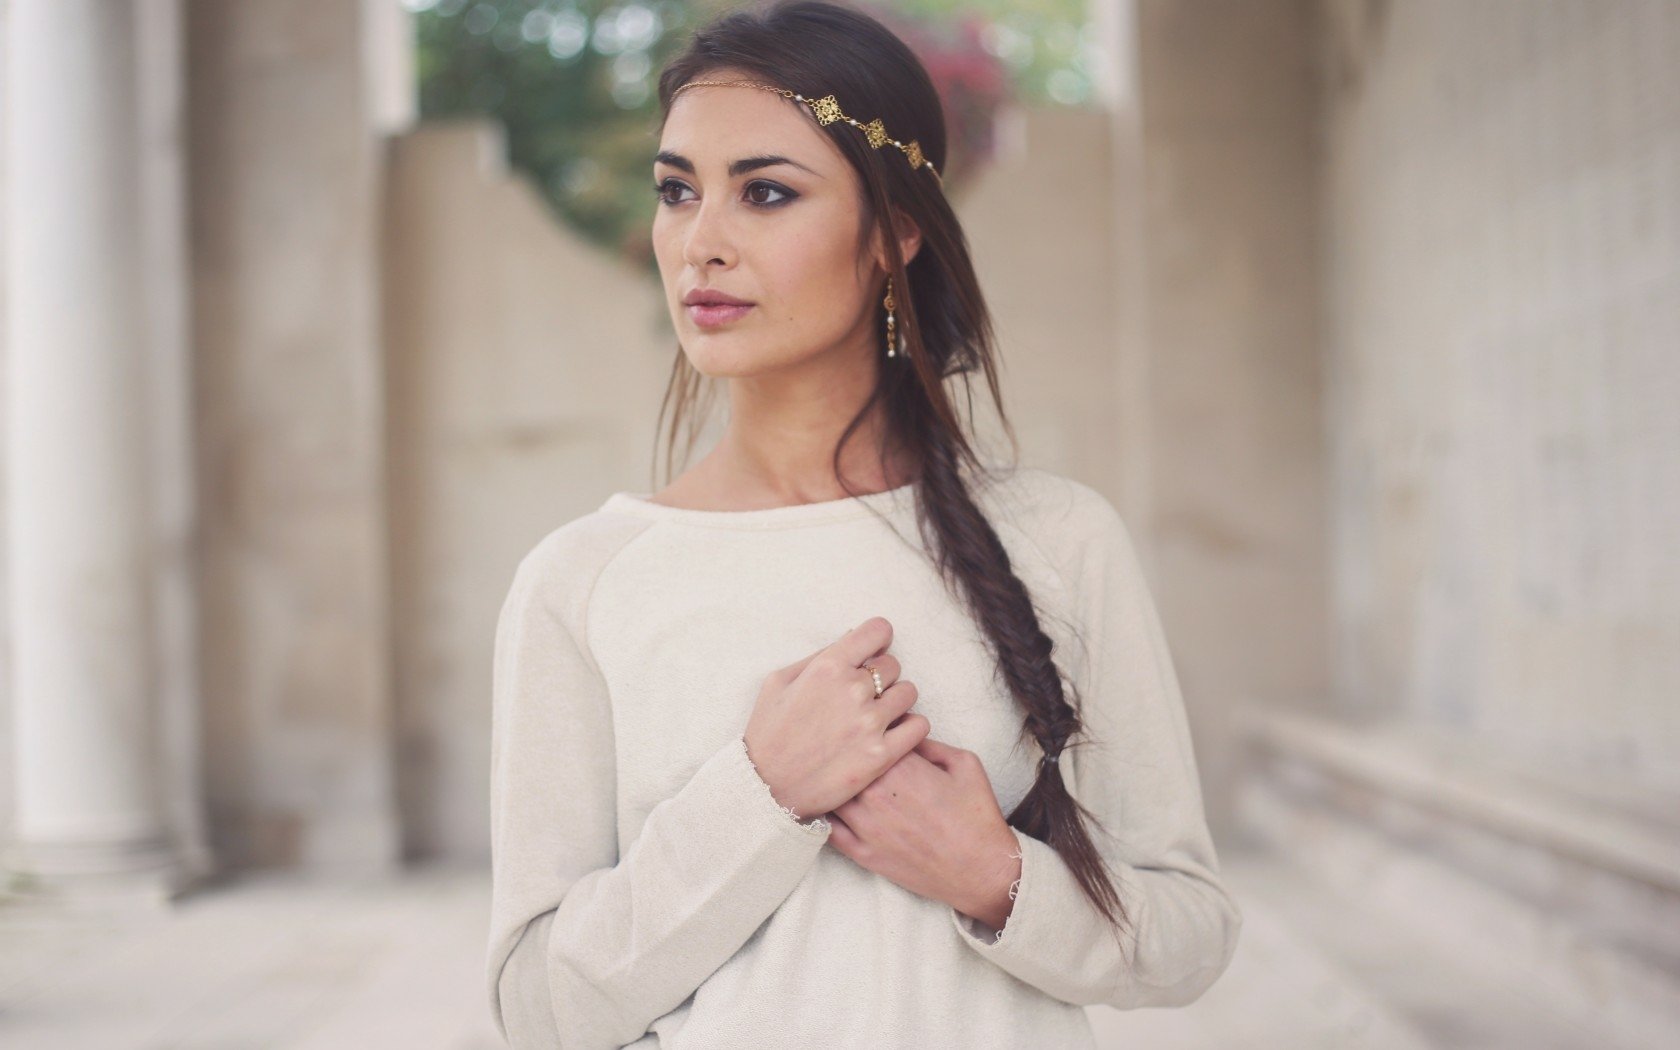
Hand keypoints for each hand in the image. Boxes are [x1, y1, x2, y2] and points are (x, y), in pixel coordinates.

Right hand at [743, 617, 929, 819]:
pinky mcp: (881, 755)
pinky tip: (893, 733)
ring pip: (909, 693)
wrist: (765, 789)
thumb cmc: (768, 732)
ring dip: (896, 700)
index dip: (877, 639)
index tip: (872, 652)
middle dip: (880, 676)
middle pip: (893, 664)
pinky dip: (911, 727)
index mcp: (827, 668)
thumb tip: (852, 637)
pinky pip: (919, 726)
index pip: (878, 630)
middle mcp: (852, 691)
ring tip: (876, 715)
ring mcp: (869, 724)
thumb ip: (818, 656)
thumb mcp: (779, 682)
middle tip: (863, 695)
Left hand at [825, 736, 1022, 926]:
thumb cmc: (977, 815)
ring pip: (830, 793)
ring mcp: (865, 825)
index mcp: (901, 766)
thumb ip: (928, 743)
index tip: (876, 729)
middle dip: (846, 753)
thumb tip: (902, 732)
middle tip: (850, 748)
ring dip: (833, 783)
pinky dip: (825, 815)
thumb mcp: (964, 763)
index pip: (870, 734)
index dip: (871, 730)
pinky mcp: (862, 853)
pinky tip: (832, 806)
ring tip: (837, 777)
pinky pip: (828, 829)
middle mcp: (876, 793)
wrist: (982, 871)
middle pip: (842, 761)